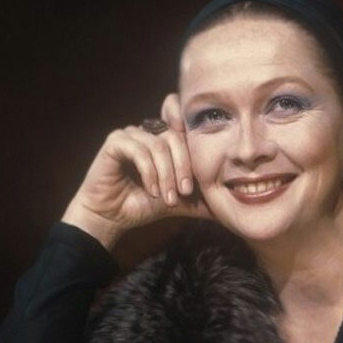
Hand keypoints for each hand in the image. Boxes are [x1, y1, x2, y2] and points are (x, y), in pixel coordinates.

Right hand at [62, 101, 210, 248]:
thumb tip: (230, 209)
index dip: (194, 136)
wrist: (113, 217)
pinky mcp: (115, 142)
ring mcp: (132, 135)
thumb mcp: (181, 203)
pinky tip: (152, 192)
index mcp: (165, 141)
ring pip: (159, 145)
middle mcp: (149, 132)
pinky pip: (140, 150)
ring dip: (167, 175)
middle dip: (184, 167)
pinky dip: (150, 173)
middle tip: (186, 193)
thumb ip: (203, 201)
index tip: (202, 167)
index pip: (184, 124)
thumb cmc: (143, 206)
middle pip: (176, 136)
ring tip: (168, 199)